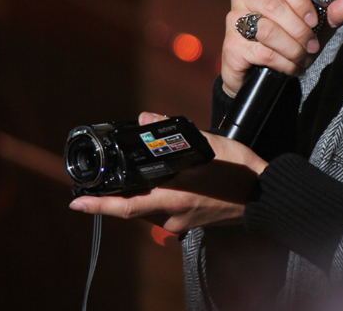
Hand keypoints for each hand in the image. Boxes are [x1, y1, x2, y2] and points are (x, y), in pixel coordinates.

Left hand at [69, 113, 268, 233]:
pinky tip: (157, 185)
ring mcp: (181, 221)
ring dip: (133, 198)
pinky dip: (152, 199)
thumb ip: (174, 132)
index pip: (127, 205)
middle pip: (132, 209)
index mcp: (175, 196)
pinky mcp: (189, 223)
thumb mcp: (208, 143)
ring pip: (146, 211)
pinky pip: (161, 213)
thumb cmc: (239, 170)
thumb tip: (147, 119)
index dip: (99, 205)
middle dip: (111, 199)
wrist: (265, 194)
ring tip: (125, 182)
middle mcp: (174, 214)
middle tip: (92, 189)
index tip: (77, 203)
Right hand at [222, 0, 342, 97]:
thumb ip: (330, 15)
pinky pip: (263, 52)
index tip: (314, 21)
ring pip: (268, 30)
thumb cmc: (289, 41)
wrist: (261, 73)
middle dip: (300, 31)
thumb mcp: (314, 28)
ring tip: (302, 59)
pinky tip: (290, 67)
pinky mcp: (231, 45)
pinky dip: (283, 63)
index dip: (301, 2)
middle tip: (312, 46)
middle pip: (275, 6)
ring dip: (292, 49)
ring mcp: (234, 20)